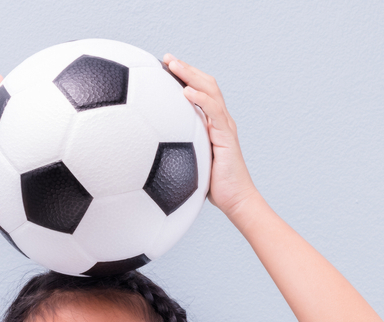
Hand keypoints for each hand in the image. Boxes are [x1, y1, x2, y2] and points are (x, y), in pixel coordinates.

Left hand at [163, 54, 259, 218]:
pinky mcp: (227, 138)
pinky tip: (186, 92)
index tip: (164, 67)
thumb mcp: (191, 164)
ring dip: (191, 75)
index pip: (200, 92)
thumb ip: (177, 153)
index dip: (185, 77)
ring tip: (173, 65)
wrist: (236, 202)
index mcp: (212, 125)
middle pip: (206, 84)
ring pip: (210, 91)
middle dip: (186, 68)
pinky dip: (201, 100)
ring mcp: (225, 127)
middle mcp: (220, 121)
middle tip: (165, 58)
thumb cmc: (213, 187)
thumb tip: (148, 153)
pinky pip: (214, 113)